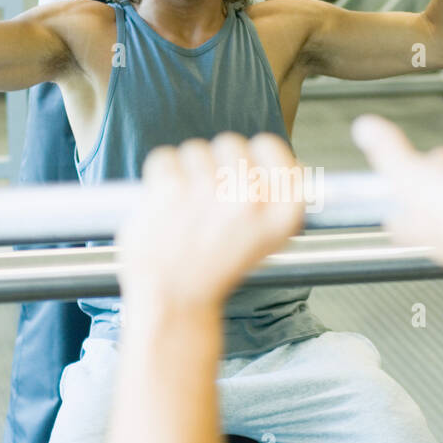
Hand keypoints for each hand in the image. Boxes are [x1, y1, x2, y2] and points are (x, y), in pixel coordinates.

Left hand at [117, 133, 305, 308]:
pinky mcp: (172, 189)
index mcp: (282, 212)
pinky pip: (164, 157)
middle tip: (208, 201)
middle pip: (230, 143)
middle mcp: (251, 199)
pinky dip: (159, 177)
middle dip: (216, 163)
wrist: (174, 300)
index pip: (272, 146)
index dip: (253, 152)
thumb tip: (281, 159)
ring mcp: (211, 192)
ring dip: (186, 172)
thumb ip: (276, 198)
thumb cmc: (217, 269)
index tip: (243, 169)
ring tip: (185, 209)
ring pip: (196, 149)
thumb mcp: (268, 240)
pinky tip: (165, 206)